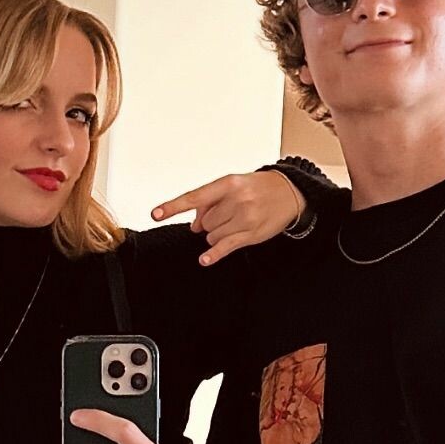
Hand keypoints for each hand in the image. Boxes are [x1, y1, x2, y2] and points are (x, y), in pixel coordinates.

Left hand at [150, 170, 304, 265]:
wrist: (289, 192)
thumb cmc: (257, 188)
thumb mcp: (232, 185)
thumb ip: (209, 202)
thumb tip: (194, 225)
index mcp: (227, 184)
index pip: (194, 197)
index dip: (173, 207)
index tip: (155, 214)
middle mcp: (236, 200)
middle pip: (204, 222)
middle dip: (209, 223)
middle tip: (224, 216)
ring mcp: (244, 218)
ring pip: (212, 236)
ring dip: (216, 234)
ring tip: (234, 224)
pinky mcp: (251, 234)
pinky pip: (226, 247)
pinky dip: (213, 254)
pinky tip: (205, 259)